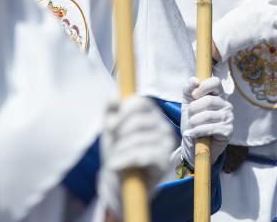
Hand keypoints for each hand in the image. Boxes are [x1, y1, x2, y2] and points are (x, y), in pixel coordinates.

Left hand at [98, 96, 175, 217]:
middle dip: (119, 134)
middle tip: (112, 145)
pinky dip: (124, 161)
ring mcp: (166, 144)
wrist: (120, 182)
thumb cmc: (118, 151)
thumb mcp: (111, 129)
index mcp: (152, 115)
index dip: (123, 112)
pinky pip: (142, 156)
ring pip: (138, 140)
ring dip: (119, 150)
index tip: (110, 125)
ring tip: (112, 159)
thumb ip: (111, 109)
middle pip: (138, 121)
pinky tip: (115, 166)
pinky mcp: (164, 161)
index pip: (141, 102)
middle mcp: (163, 127)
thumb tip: (115, 94)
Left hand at [180, 76, 232, 165]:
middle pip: (209, 100)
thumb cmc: (192, 123)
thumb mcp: (187, 104)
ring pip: (208, 115)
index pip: (215, 82)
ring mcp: (229, 118)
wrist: (192, 145)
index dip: (203, 87)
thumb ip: (188, 90)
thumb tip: (195, 80)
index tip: (194, 96)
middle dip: (194, 109)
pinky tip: (191, 134)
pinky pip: (210, 128)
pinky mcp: (228, 131)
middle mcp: (226, 105)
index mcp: (218, 96)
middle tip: (190, 116)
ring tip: (190, 127)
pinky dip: (197, 131)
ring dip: (194, 122)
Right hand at [212, 0, 276, 61]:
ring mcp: (268, 21)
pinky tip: (273, 43)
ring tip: (272, 35)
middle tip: (275, 26)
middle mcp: (265, 9)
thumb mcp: (241, 8)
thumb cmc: (231, 21)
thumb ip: (249, 2)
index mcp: (258, 2)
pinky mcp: (268, 33)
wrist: (226, 34)